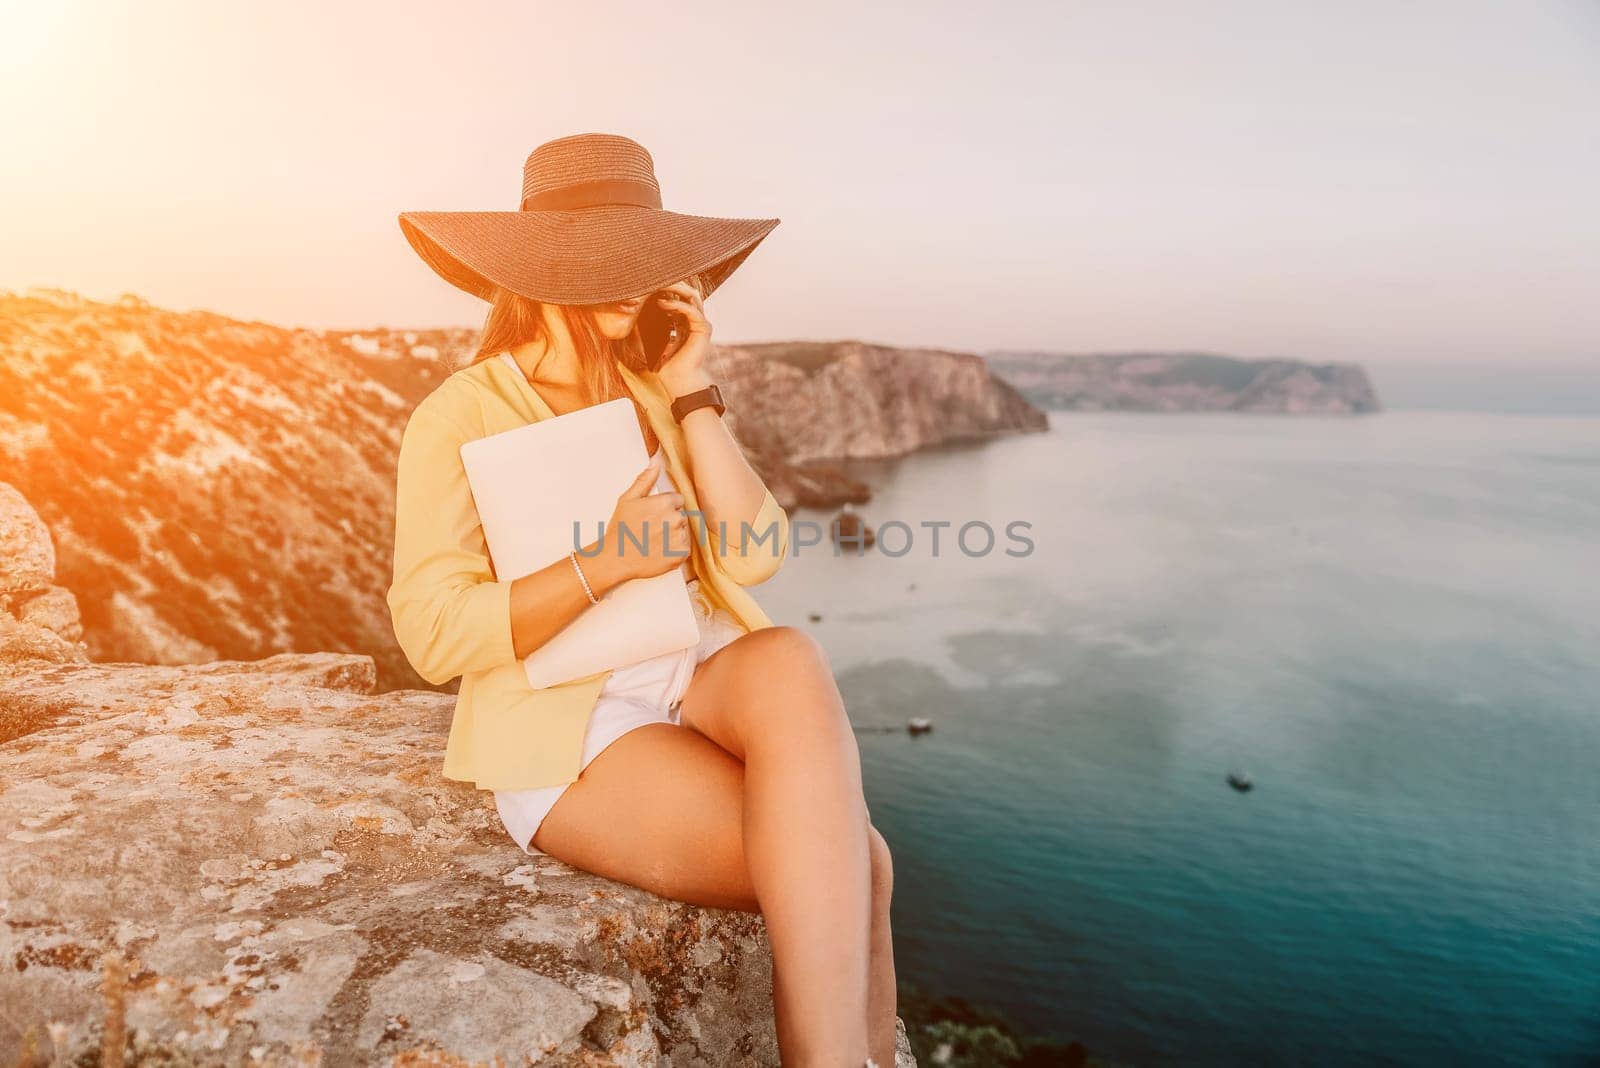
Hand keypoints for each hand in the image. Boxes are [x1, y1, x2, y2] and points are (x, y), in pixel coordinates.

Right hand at [597, 452, 691, 583]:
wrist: (615, 558)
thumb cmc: (620, 529)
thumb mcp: (628, 499)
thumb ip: (645, 479)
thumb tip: (656, 459)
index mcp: (665, 503)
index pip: (677, 499)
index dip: (665, 507)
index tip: (652, 515)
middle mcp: (675, 519)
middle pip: (681, 515)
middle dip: (669, 520)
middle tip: (651, 529)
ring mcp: (679, 537)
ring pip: (683, 531)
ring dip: (673, 535)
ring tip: (654, 540)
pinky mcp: (681, 554)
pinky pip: (685, 547)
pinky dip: (675, 549)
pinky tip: (660, 550)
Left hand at [652, 280, 715, 396]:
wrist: (679, 382)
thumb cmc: (667, 366)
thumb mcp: (655, 341)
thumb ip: (650, 327)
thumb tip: (635, 315)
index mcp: (686, 322)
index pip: (679, 297)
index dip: (666, 289)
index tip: (649, 285)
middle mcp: (696, 320)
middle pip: (687, 293)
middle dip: (672, 284)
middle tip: (654, 279)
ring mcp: (701, 323)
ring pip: (692, 297)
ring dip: (675, 290)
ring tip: (659, 286)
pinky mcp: (703, 329)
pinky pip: (691, 310)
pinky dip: (677, 305)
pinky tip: (663, 304)